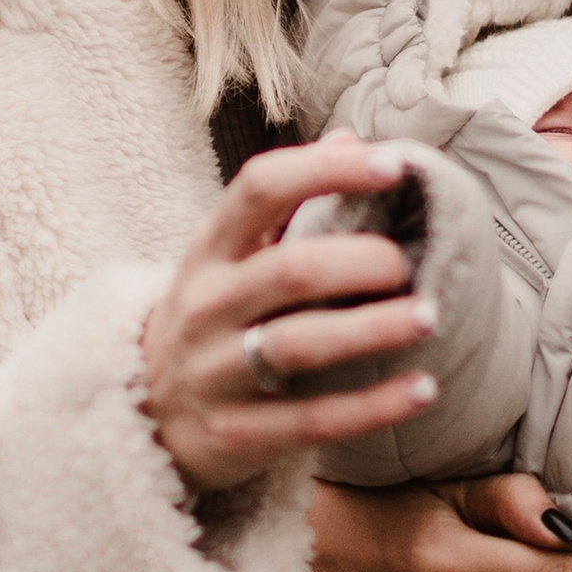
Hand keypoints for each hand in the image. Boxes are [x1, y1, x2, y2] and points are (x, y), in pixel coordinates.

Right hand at [140, 138, 438, 498]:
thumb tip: (351, 137)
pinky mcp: (237, 434)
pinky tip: (424, 388)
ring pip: (299, 346)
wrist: (143, 414)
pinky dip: (373, 406)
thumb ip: (287, 202)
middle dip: (360, 261)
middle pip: (289, 271)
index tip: (393, 166)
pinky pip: (314, 420)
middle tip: (409, 263)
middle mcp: (206, 306)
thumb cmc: (212, 317)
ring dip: (372, 329)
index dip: (325, 170)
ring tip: (429, 316)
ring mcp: (216, 373)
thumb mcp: (230, 256)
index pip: (260, 188)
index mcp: (210, 250)